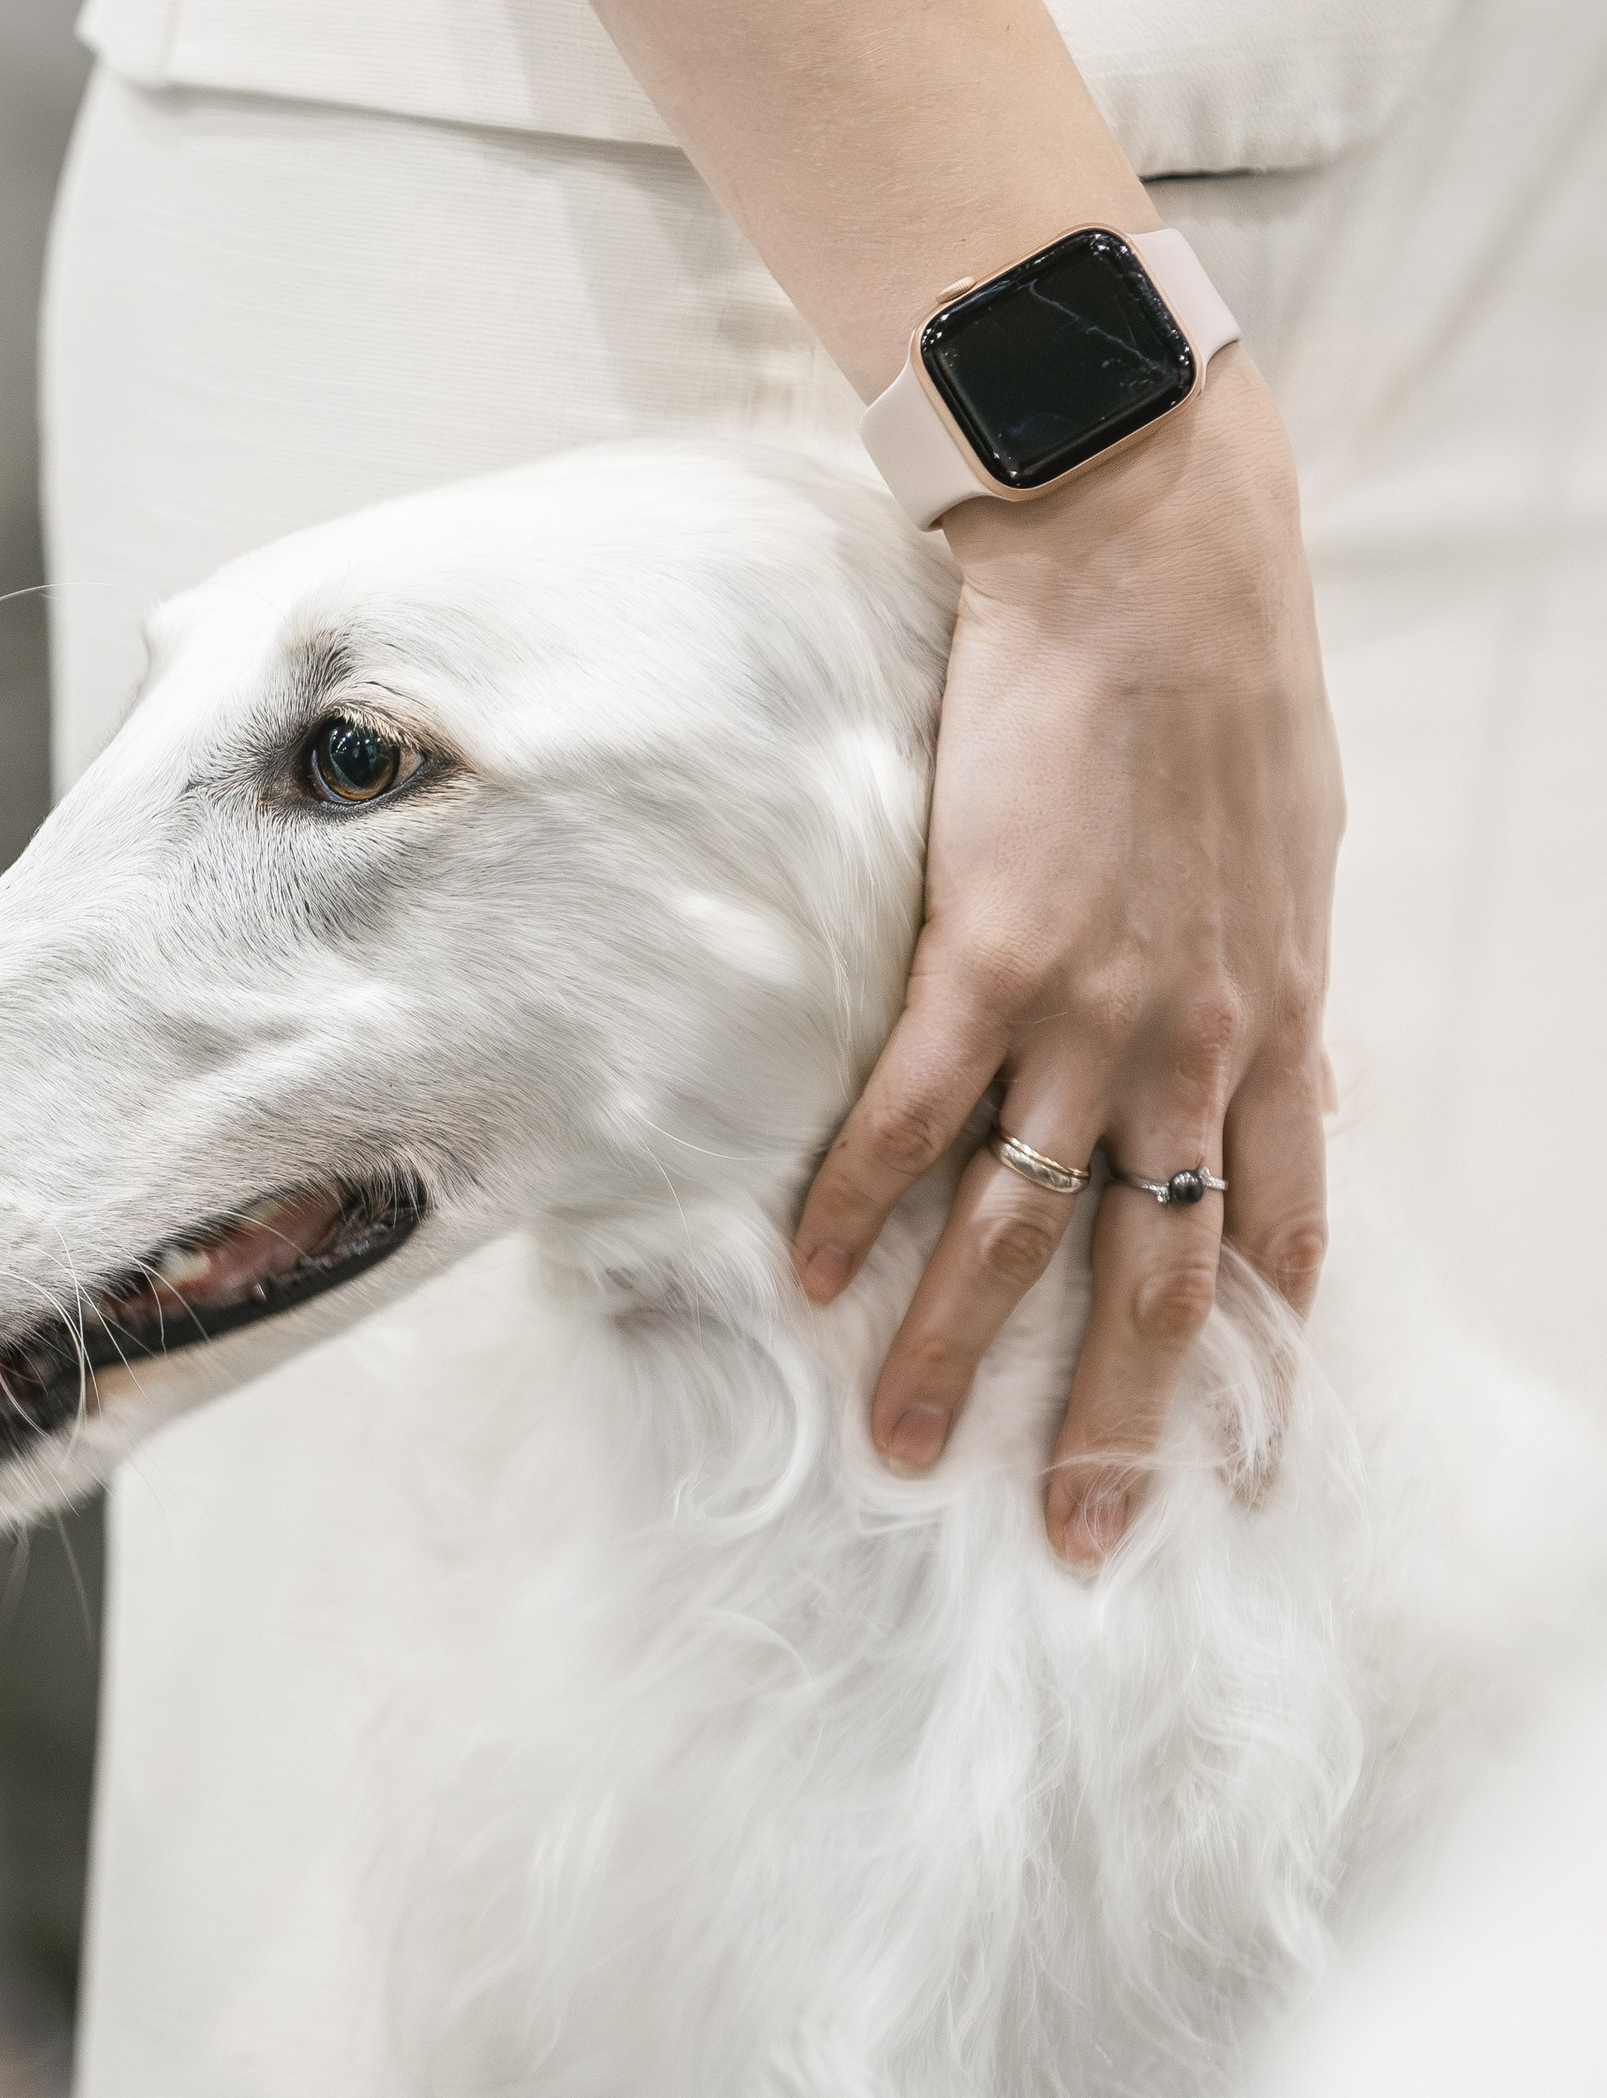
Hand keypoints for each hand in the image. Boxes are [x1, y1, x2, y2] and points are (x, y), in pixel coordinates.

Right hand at [792, 353, 1341, 1563]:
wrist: (1153, 561)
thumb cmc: (1230, 687)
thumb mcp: (1296, 859)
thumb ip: (1276, 984)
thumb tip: (1288, 1065)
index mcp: (1279, 1024)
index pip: (1280, 1236)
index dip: (1257, 1364)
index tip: (1231, 1464)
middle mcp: (1193, 1046)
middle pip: (1158, 1282)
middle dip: (1113, 1427)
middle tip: (1074, 1537)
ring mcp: (1088, 1009)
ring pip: (1022, 1233)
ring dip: (953, 1356)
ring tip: (900, 1450)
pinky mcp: (983, 955)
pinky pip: (911, 1119)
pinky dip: (854, 1207)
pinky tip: (800, 1275)